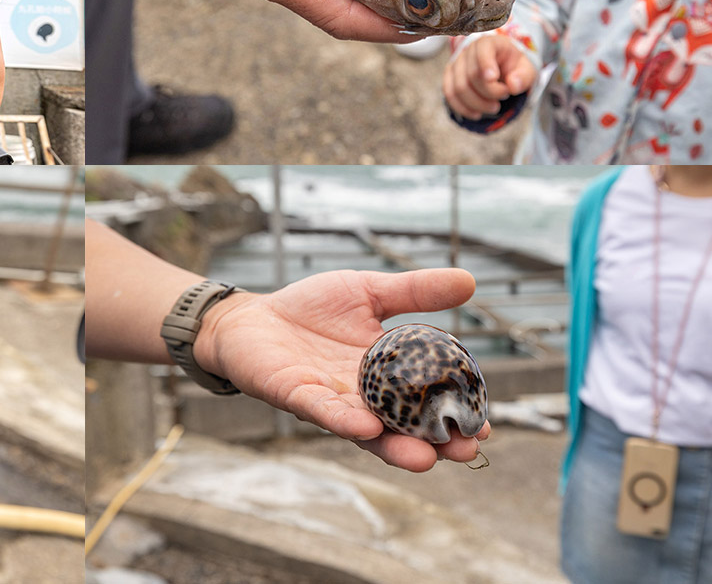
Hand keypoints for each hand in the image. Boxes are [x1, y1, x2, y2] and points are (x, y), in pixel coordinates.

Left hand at [192, 268, 490, 471]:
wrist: (251, 316)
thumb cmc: (310, 308)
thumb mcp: (368, 291)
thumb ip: (414, 292)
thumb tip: (470, 281)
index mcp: (386, 373)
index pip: (427, 398)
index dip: (454, 411)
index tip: (486, 423)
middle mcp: (363, 396)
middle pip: (404, 425)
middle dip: (435, 441)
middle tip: (467, 450)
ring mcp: (330, 399)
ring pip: (367, 429)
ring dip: (395, 445)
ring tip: (427, 458)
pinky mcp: (295, 395)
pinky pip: (322, 411)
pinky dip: (343, 420)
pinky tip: (367, 427)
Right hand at [443, 33, 536, 119]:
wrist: (501, 69)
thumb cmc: (513, 68)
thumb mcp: (526, 69)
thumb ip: (523, 77)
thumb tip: (513, 86)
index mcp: (489, 43)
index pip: (482, 51)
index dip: (486, 65)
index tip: (493, 78)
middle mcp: (468, 50)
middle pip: (472, 75)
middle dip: (490, 92)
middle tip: (505, 96)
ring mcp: (455, 64)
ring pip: (459, 88)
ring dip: (478, 104)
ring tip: (494, 107)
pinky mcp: (449, 78)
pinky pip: (450, 95)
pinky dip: (463, 108)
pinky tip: (477, 114)